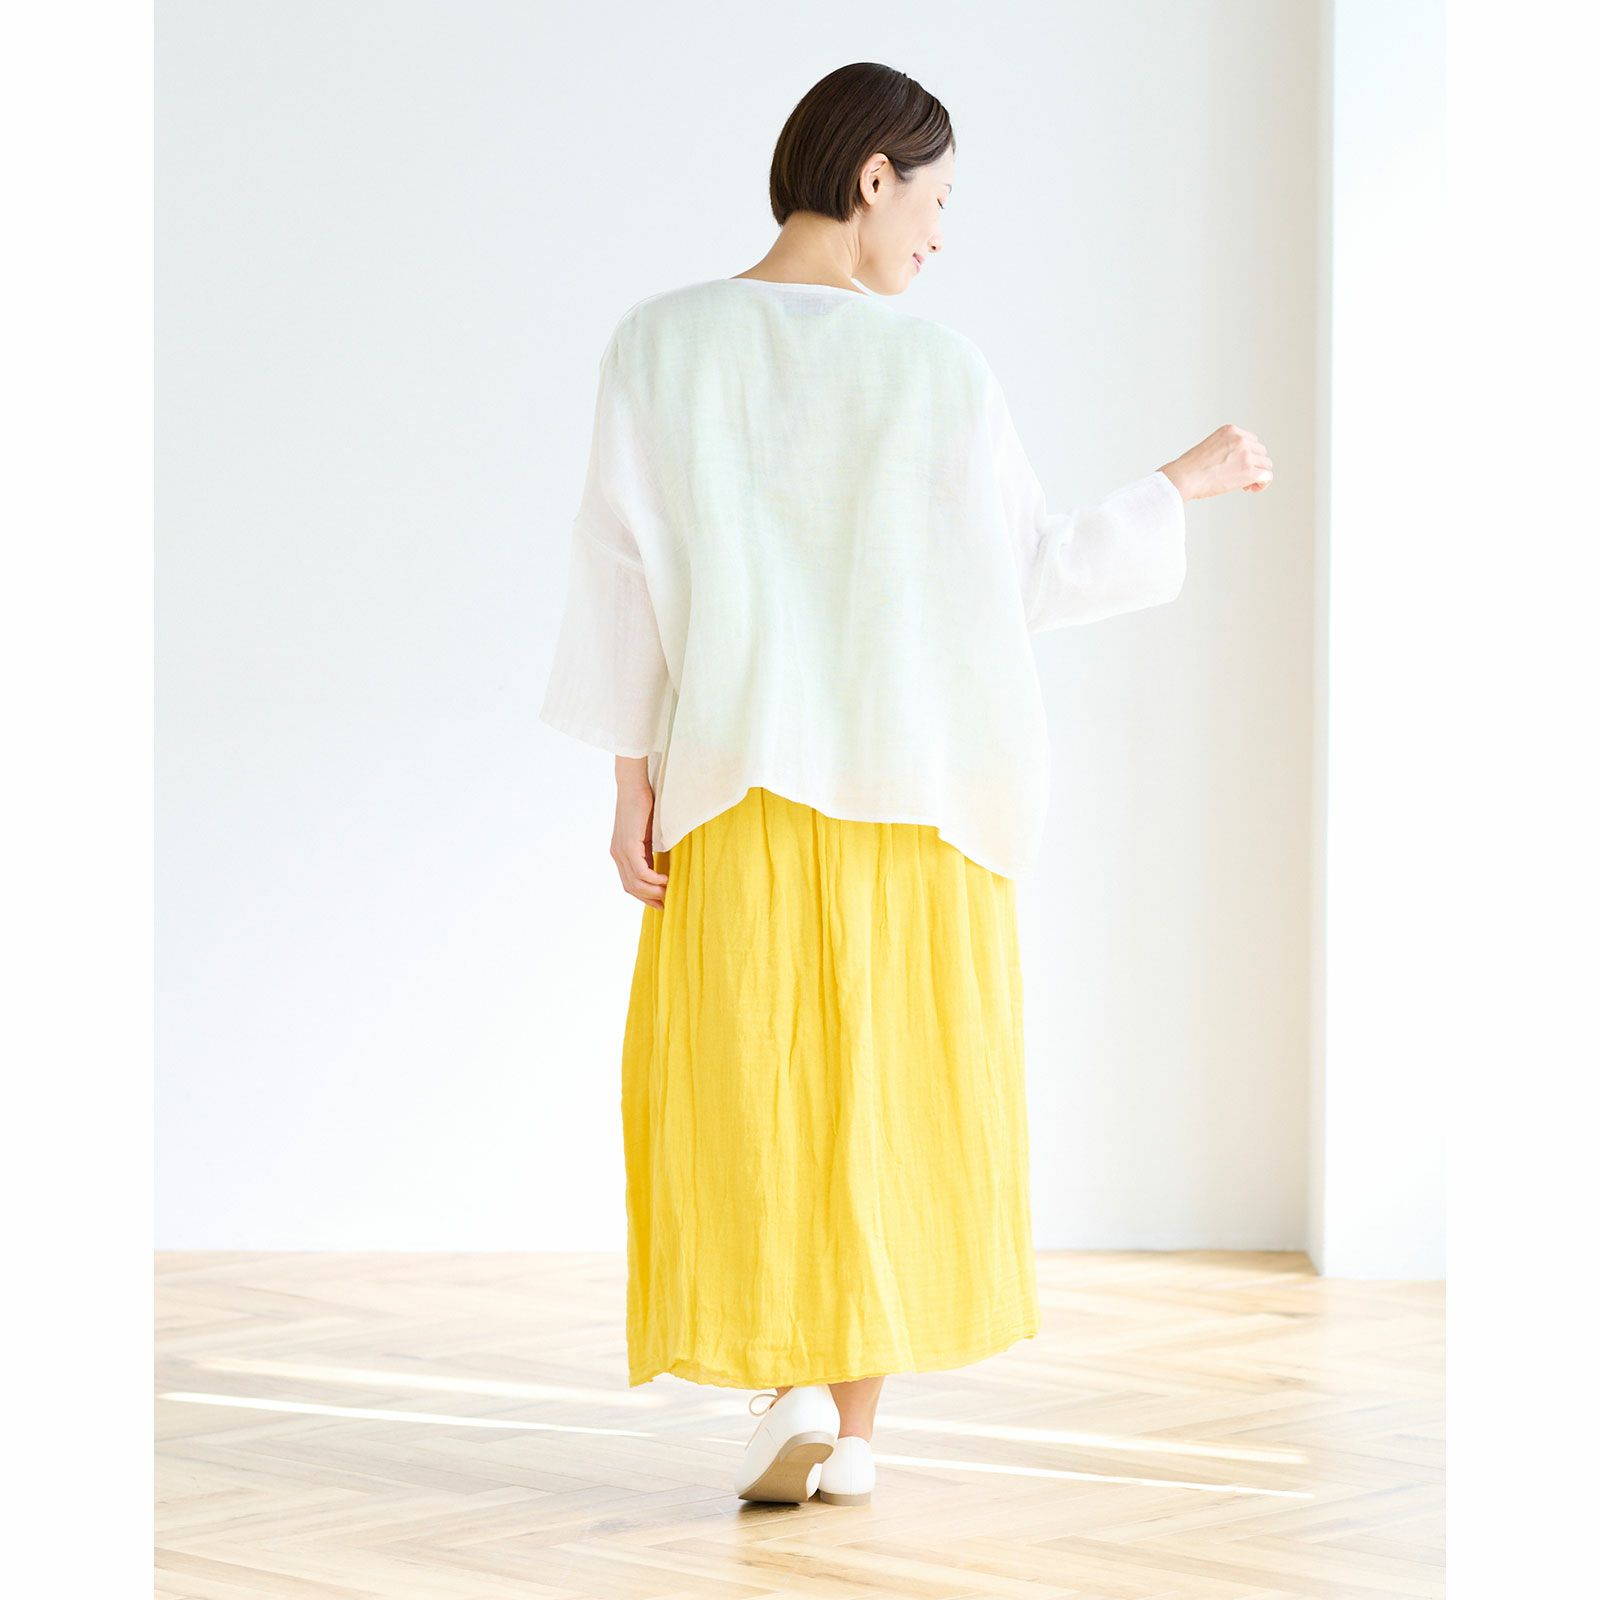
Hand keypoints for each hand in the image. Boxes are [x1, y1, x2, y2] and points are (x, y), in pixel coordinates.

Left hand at [612, 766, 668, 908]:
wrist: (634, 786)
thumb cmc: (644, 805)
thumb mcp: (648, 834)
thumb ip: (650, 851)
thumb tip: (662, 865)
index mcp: (620, 853)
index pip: (629, 883)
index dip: (644, 896)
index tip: (661, 902)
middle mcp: (617, 855)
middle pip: (631, 888)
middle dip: (649, 898)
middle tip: (666, 904)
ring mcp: (620, 851)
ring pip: (635, 883)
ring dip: (653, 891)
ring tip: (668, 892)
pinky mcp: (627, 845)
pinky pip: (640, 871)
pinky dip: (653, 879)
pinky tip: (665, 879)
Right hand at [1161, 425, 1272, 499]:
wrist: (1184, 477)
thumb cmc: (1190, 468)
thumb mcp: (1208, 447)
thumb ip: (1225, 449)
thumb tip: (1233, 463)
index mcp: (1230, 430)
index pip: (1251, 440)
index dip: (1248, 454)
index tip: (1239, 465)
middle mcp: (1240, 439)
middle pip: (1260, 452)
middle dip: (1254, 464)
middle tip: (1241, 477)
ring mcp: (1246, 455)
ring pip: (1266, 464)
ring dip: (1258, 474)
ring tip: (1246, 485)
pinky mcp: (1249, 471)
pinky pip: (1267, 476)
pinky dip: (1263, 483)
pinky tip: (1253, 488)